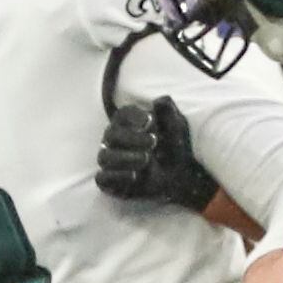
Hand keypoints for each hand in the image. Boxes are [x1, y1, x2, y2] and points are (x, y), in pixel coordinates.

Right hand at [96, 96, 218, 212]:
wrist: (180, 177)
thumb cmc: (174, 149)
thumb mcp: (177, 127)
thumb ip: (169, 112)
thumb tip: (159, 101)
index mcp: (129, 125)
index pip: (122, 115)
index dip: (132, 116)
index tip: (148, 121)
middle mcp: (115, 141)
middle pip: (111, 134)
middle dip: (132, 137)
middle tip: (153, 142)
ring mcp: (111, 161)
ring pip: (104, 156)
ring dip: (124, 157)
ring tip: (146, 159)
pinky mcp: (109, 181)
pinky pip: (102, 178)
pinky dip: (117, 176)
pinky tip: (135, 175)